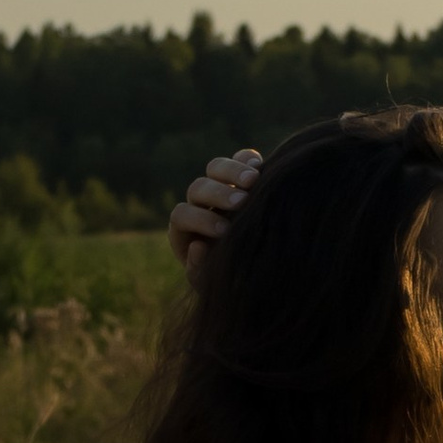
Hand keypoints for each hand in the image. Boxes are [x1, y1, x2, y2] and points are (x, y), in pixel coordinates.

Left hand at [167, 148, 260, 272]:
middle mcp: (199, 205)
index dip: (200, 220)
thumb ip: (199, 271)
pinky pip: (241, 159)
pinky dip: (248, 159)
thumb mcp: (212, 283)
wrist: (256, 270)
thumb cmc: (229, 280)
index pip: (182, 215)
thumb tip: (197, 246)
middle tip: (240, 203)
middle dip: (218, 194)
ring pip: (215, 168)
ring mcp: (220, 187)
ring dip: (233, 172)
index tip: (224, 231)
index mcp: (185, 229)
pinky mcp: (242, 177)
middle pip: (198, 187)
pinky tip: (260, 165)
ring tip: (254, 181)